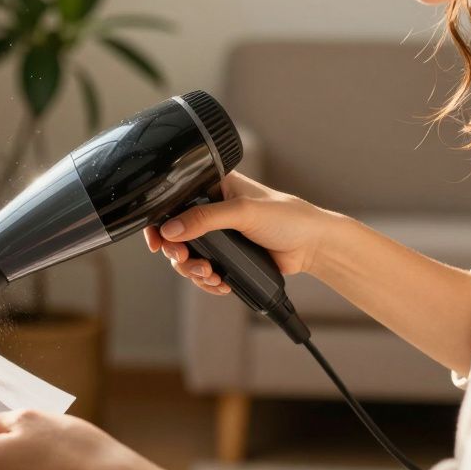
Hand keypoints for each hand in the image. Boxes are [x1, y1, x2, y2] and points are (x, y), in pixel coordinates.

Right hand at [142, 172, 335, 294]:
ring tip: (210, 275)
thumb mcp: (243, 212)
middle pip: (175, 235)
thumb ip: (205, 218)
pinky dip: (206, 280)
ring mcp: (218, 235)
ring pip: (188, 257)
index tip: (158, 242)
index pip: (174, 202)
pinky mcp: (226, 256)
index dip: (160, 223)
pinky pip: (203, 271)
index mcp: (214, 187)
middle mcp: (211, 210)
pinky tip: (220, 282)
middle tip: (187, 261)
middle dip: (179, 254)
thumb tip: (171, 229)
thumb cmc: (288, 217)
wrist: (312, 246)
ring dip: (193, 270)